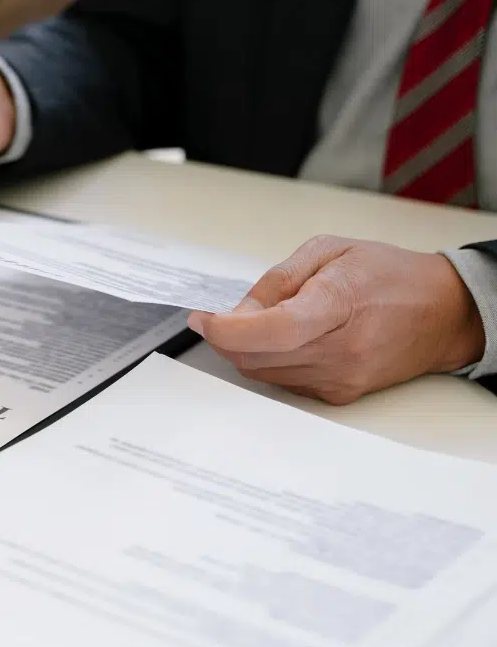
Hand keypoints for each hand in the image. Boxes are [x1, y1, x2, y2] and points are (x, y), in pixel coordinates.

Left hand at [188, 236, 485, 404]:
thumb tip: (238, 310)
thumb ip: (277, 280)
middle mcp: (341, 351)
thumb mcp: (329, 251)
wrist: (442, 313)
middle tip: (219, 317)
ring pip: (264, 374)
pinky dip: (269, 362)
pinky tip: (283, 341)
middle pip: (256, 358)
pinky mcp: (339, 395)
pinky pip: (284, 382)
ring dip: (245, 351)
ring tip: (259, 323)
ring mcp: (340, 378)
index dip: (226, 330)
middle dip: (226, 338)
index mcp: (339, 305)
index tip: (203, 319)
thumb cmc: (389, 275)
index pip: (270, 331)